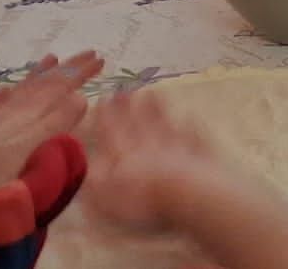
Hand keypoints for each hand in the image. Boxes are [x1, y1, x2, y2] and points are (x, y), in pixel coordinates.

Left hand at [0, 51, 101, 214]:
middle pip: (42, 87)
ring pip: (18, 92)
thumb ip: (52, 127)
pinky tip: (7, 89)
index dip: (79, 75)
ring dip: (38, 76)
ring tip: (52, 58)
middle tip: (89, 54)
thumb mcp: (25, 157)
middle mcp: (8, 116)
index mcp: (27, 121)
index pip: (59, 90)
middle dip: (66, 70)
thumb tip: (80, 99)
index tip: (101, 59)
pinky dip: (2, 95)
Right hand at [79, 90, 220, 233]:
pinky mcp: (199, 151)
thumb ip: (94, 178)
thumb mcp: (104, 195)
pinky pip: (193, 134)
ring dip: (157, 107)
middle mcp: (148, 144)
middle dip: (129, 105)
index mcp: (123, 154)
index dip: (106, 116)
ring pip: (164, 121)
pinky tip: (190, 116)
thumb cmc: (140, 199)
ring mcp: (176, 144)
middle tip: (125, 89)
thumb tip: (88, 163)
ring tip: (152, 92)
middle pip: (137, 121)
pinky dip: (190, 124)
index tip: (103, 98)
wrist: (187, 191)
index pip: (111, 131)